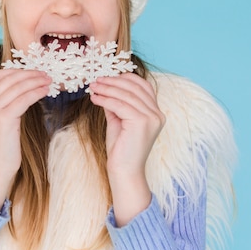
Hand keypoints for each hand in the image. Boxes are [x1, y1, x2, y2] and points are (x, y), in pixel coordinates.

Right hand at [0, 68, 50, 208]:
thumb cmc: (1, 144)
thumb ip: (2, 101)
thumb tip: (24, 85)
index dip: (16, 71)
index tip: (32, 72)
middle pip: (9, 79)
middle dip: (29, 74)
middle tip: (45, 75)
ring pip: (18, 87)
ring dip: (36, 81)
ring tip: (48, 81)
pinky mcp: (3, 119)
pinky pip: (24, 99)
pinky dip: (36, 92)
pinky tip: (45, 91)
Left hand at [89, 73, 165, 224]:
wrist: (124, 171)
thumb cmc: (121, 149)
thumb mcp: (118, 121)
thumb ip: (116, 105)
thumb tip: (106, 89)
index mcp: (156, 113)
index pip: (143, 86)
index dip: (125, 79)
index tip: (107, 78)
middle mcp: (157, 114)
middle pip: (134, 88)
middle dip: (113, 82)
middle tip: (96, 81)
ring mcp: (151, 118)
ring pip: (126, 95)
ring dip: (107, 89)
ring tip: (93, 88)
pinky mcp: (142, 122)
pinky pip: (119, 105)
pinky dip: (105, 99)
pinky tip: (95, 98)